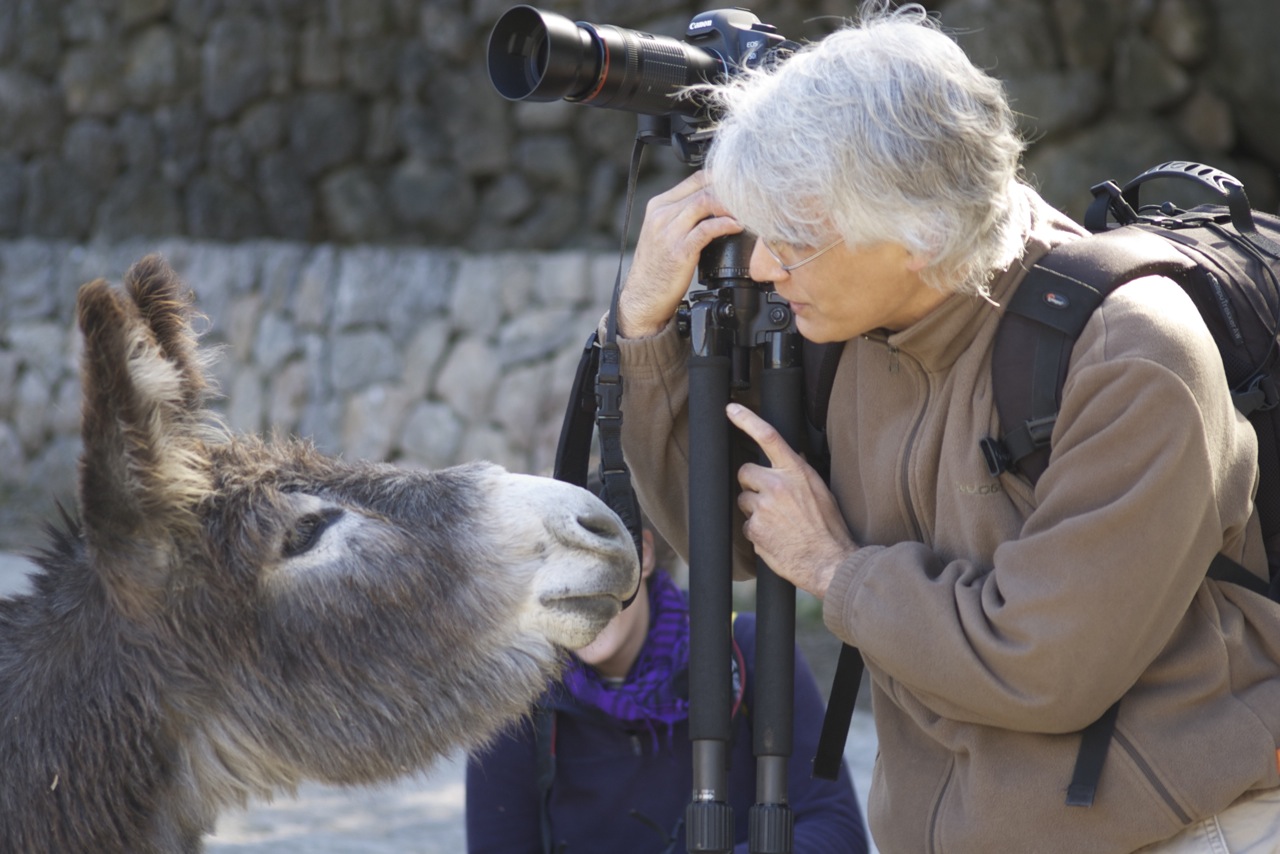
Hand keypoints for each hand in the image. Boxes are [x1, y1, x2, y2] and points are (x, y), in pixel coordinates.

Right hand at [618, 171, 743, 337]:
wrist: (643, 297)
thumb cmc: (658, 268)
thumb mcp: (665, 233)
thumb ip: (684, 216)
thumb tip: (715, 205)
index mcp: (659, 205)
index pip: (696, 178)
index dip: (723, 178)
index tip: (743, 185)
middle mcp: (662, 214)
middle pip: (704, 188)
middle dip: (732, 191)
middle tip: (753, 198)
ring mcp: (669, 231)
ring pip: (706, 203)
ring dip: (731, 205)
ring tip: (748, 211)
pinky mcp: (679, 250)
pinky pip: (707, 229)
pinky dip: (726, 225)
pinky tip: (737, 227)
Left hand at [727, 402, 856, 598]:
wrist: (830, 562)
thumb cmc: (829, 528)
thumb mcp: (820, 491)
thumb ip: (799, 475)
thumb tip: (787, 464)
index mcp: (797, 472)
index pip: (768, 436)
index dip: (747, 419)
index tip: (731, 409)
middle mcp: (777, 486)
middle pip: (745, 472)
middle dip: (752, 483)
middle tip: (770, 499)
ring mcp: (763, 508)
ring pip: (744, 500)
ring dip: (755, 509)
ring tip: (779, 523)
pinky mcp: (754, 529)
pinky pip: (746, 525)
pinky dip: (757, 531)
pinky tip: (776, 537)